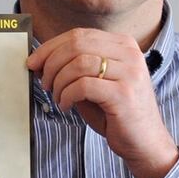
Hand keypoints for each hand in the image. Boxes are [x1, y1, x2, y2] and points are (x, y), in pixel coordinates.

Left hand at [26, 28, 178, 177]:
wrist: (144, 142)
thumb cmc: (115, 113)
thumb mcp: (94, 82)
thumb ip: (74, 67)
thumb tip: (40, 60)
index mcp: (123, 45)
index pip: (78, 35)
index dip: (50, 47)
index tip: (34, 62)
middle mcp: (130, 53)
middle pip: (76, 45)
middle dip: (51, 63)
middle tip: (43, 82)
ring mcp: (129, 73)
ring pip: (78, 63)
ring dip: (59, 81)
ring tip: (57, 96)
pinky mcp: (124, 94)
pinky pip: (83, 85)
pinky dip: (67, 95)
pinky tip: (66, 106)